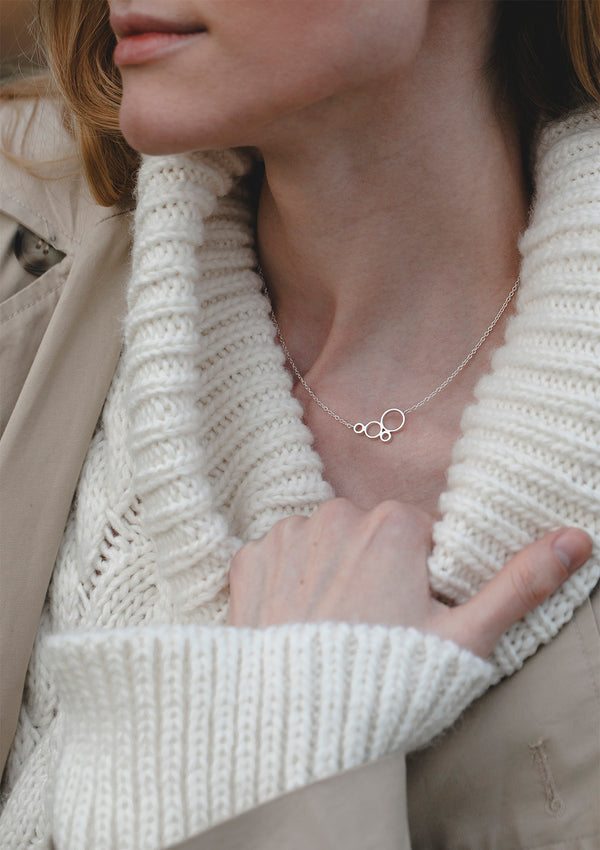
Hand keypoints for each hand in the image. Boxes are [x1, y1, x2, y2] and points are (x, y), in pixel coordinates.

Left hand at [227, 498, 591, 657]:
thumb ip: (519, 583)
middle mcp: (334, 515)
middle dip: (372, 569)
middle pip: (366, 534)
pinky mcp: (249, 560)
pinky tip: (294, 621)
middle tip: (371, 628)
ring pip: (321, 543)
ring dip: (328, 571)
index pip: (415, 536)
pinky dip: (286, 581)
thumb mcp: (466, 639)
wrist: (299, 731)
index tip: (407, 616)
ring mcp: (287, 536)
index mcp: (392, 524)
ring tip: (331, 629)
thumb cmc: (388, 684)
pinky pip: (276, 556)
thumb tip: (577, 539)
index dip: (416, 578)